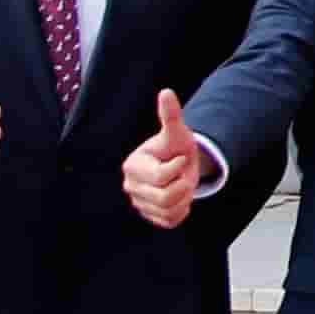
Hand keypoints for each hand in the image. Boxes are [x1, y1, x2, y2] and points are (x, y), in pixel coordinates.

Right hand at [122, 93, 199, 230]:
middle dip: (183, 185)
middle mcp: (131, 186)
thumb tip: (166, 92)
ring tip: (180, 183)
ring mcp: (139, 203)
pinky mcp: (149, 215)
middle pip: (165, 197)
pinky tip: (179, 196)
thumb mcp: (176, 131)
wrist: (180, 163)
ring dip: (183, 198)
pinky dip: (181, 210)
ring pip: (169, 211)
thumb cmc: (176, 146)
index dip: (179, 167)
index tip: (179, 158)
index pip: (162, 176)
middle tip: (182, 173)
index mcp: (132, 166)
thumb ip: (170, 115)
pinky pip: (171, 221)